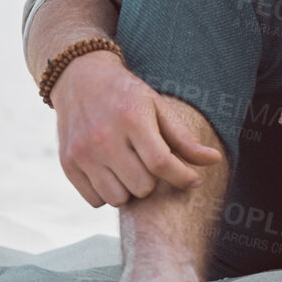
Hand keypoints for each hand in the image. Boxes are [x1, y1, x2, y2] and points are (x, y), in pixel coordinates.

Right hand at [52, 51, 223, 206]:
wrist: (80, 80)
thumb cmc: (127, 95)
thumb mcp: (158, 107)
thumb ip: (184, 138)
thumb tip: (214, 160)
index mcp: (132, 118)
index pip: (161, 163)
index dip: (183, 177)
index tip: (194, 180)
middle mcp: (104, 138)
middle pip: (142, 186)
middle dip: (154, 180)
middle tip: (151, 164)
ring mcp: (82, 153)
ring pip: (118, 199)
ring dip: (130, 189)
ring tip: (131, 168)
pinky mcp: (67, 164)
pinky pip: (96, 201)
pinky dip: (108, 193)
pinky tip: (112, 172)